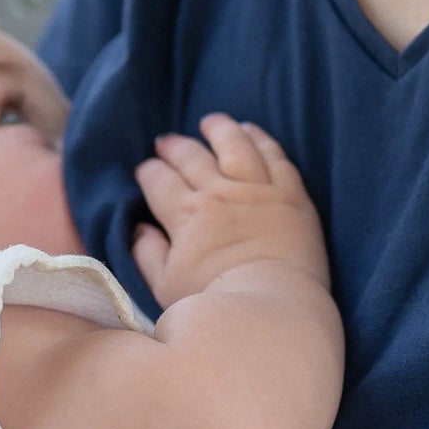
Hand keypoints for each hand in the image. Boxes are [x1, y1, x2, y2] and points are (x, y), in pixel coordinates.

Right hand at [131, 116, 329, 308]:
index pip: (159, 180)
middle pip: (192, 156)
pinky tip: (250, 131)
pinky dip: (260, 138)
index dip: (149, 172)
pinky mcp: (290, 193)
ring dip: (219, 129)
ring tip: (210, 122)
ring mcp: (257, 189)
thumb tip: (138, 229)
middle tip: (166, 143)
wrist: (274, 307)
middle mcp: (219, 193)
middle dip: (175, 147)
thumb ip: (147, 254)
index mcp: (186, 215)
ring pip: (234, 144)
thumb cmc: (215, 302)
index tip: (145, 170)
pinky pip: (274, 154)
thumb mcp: (166, 286)